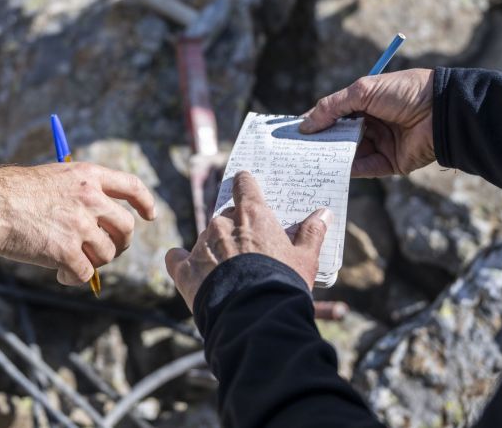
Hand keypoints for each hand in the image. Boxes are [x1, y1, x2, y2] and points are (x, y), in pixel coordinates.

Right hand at [0, 163, 156, 284]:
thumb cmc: (11, 191)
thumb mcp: (53, 177)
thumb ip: (79, 192)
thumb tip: (97, 221)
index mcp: (88, 175)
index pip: (131, 186)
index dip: (145, 202)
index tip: (149, 215)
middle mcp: (90, 198)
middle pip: (125, 227)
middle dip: (120, 243)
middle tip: (107, 250)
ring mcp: (79, 225)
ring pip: (106, 253)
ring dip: (93, 261)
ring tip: (73, 261)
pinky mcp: (66, 251)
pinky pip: (85, 273)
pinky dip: (75, 279)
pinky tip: (61, 275)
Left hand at [165, 171, 331, 311]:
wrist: (254, 317)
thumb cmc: (282, 284)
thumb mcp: (305, 259)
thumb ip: (311, 233)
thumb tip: (324, 213)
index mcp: (252, 214)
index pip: (245, 185)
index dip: (245, 184)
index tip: (245, 184)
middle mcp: (222, 223)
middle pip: (227, 216)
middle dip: (236, 229)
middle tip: (249, 251)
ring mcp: (201, 244)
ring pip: (207, 238)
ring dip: (215, 248)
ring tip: (230, 274)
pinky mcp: (184, 269)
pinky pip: (177, 258)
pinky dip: (183, 262)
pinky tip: (191, 271)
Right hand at [300, 68, 435, 176]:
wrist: (442, 111)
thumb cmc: (405, 92)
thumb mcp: (363, 91)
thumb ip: (331, 107)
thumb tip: (305, 124)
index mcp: (367, 102)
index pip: (335, 113)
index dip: (316, 121)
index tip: (294, 130)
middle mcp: (373, 123)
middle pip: (340, 135)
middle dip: (320, 141)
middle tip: (296, 149)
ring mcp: (381, 144)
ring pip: (350, 153)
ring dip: (332, 156)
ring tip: (309, 161)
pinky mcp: (390, 163)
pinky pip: (365, 168)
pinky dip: (349, 169)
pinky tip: (332, 169)